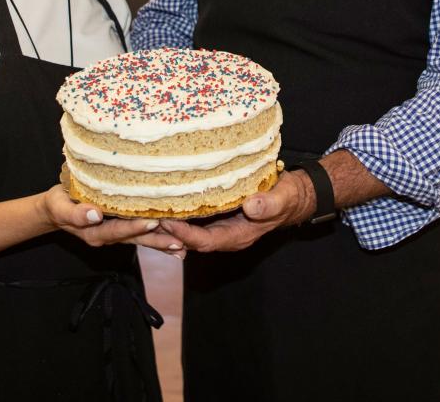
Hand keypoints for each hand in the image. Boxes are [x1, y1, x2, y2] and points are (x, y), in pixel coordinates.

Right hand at [41, 185, 185, 257]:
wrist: (56, 208)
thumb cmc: (58, 203)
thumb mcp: (59, 207)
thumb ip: (75, 213)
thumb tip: (95, 215)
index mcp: (94, 233)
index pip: (118, 231)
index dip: (134, 227)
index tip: (152, 222)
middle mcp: (108, 237)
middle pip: (136, 240)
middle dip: (158, 241)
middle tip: (179, 243)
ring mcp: (115, 235)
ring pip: (142, 240)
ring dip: (162, 243)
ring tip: (183, 247)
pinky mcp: (120, 230)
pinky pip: (141, 236)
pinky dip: (157, 238)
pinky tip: (174, 243)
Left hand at [160, 170, 312, 252]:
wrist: (293, 197)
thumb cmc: (288, 198)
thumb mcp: (282, 198)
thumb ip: (268, 204)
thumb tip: (251, 207)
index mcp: (239, 236)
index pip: (206, 242)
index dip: (185, 234)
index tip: (167, 221)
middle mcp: (226, 234)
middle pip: (192, 240)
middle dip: (169, 231)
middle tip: (146, 214)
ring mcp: (221, 226)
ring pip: (191, 230)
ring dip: (171, 223)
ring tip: (147, 208)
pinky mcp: (218, 215)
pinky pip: (195, 218)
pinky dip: (180, 212)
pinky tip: (165, 200)